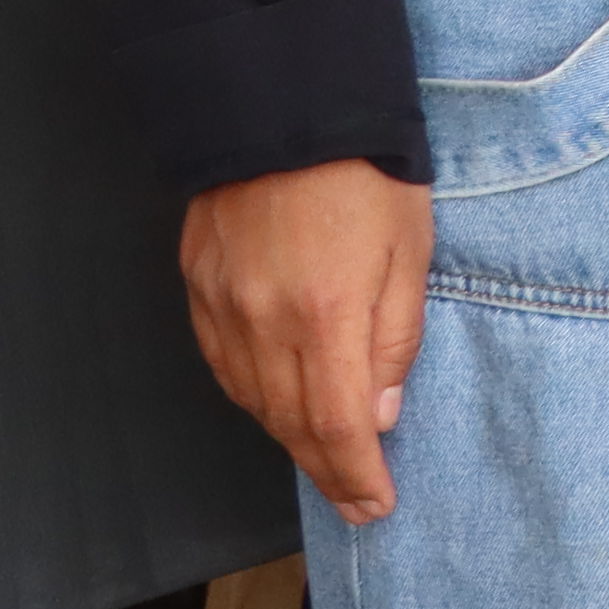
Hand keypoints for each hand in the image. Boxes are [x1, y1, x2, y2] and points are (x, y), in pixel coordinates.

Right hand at [180, 160, 432, 519]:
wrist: (285, 104)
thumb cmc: (366, 172)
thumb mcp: (411, 250)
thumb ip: (395, 338)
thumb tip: (379, 415)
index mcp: (323, 315)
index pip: (336, 425)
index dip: (354, 475)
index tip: (375, 505)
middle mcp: (261, 321)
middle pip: (288, 423)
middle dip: (325, 470)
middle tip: (355, 501)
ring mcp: (220, 304)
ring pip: (250, 399)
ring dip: (288, 438)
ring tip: (325, 462)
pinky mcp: (197, 283)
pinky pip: (222, 362)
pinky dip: (251, 394)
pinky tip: (275, 405)